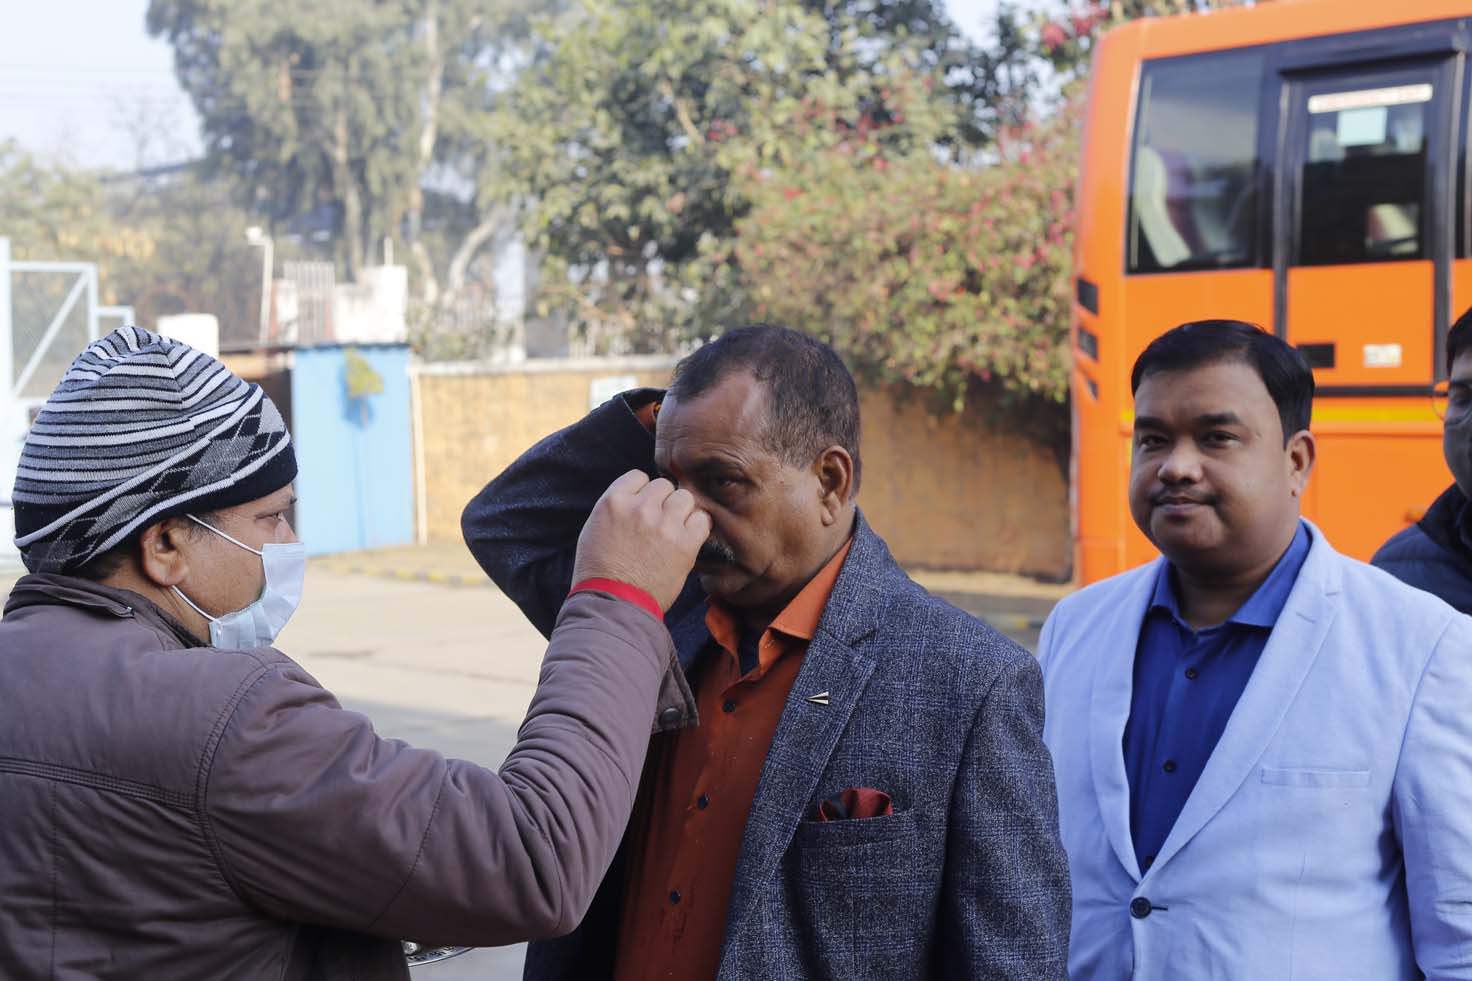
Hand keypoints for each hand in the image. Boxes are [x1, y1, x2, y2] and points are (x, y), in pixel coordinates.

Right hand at [572, 470, 710, 611]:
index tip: (642, 508)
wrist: (612, 604)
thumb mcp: (595, 527)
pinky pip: (702, 519)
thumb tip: (640, 493)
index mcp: (614, 500)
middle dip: (662, 502)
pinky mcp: (684, 544)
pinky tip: (687, 539)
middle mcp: (640, 508)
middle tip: (658, 523)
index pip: (639, 476)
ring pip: (685, 498)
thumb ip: (618, 506)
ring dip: (681, 512)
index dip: (643, 492)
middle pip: (664, 486)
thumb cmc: (599, 570)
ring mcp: (664, 525)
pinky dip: (698, 527)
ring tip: (673, 531)